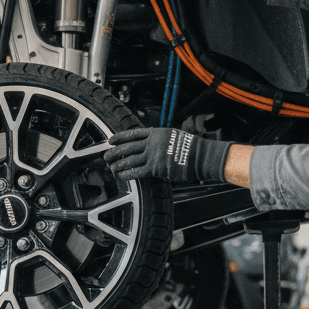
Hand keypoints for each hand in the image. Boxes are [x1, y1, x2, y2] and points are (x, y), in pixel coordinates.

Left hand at [104, 128, 231, 183]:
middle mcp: (152, 142)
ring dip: (118, 165)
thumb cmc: (191, 147)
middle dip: (115, 152)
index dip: (120, 137)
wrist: (202, 156)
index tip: (110, 140)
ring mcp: (153, 155)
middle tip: (106, 156)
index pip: (133, 134)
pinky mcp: (156, 168)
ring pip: (130, 160)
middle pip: (128, 147)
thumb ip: (158, 140)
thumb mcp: (172, 136)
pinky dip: (127, 174)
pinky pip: (137, 171)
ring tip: (112, 168)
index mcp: (156, 133)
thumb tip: (147, 145)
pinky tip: (121, 176)